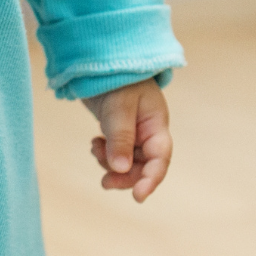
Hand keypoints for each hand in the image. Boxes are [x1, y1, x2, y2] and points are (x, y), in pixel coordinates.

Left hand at [83, 78, 171, 202]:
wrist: (100, 59)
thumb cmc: (117, 77)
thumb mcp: (119, 106)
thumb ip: (120, 137)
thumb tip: (121, 169)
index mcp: (156, 124)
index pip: (160, 158)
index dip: (151, 179)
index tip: (138, 196)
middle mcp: (148, 131)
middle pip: (143, 166)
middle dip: (125, 176)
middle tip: (105, 182)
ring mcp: (134, 132)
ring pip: (128, 162)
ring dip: (112, 164)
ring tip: (95, 148)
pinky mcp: (119, 131)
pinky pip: (116, 153)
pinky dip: (106, 154)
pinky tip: (95, 144)